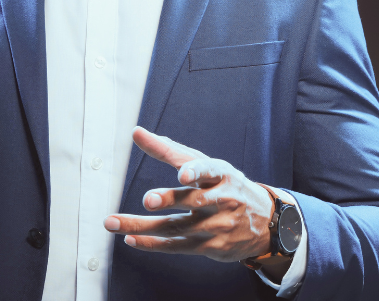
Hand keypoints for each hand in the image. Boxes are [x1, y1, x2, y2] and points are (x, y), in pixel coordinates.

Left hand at [104, 127, 278, 265]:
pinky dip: (152, 243)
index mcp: (222, 175)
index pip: (209, 169)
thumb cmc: (227, 187)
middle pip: (192, 200)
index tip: (183, 174)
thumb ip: (171, 150)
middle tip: (148, 199)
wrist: (265, 223)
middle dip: (169, 199)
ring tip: (112, 222)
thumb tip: (137, 133)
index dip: (196, 170)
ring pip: (176, 226)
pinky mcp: (209, 246)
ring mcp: (216, 226)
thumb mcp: (209, 165)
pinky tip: (131, 238)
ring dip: (142, 226)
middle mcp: (221, 200)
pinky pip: (176, 245)